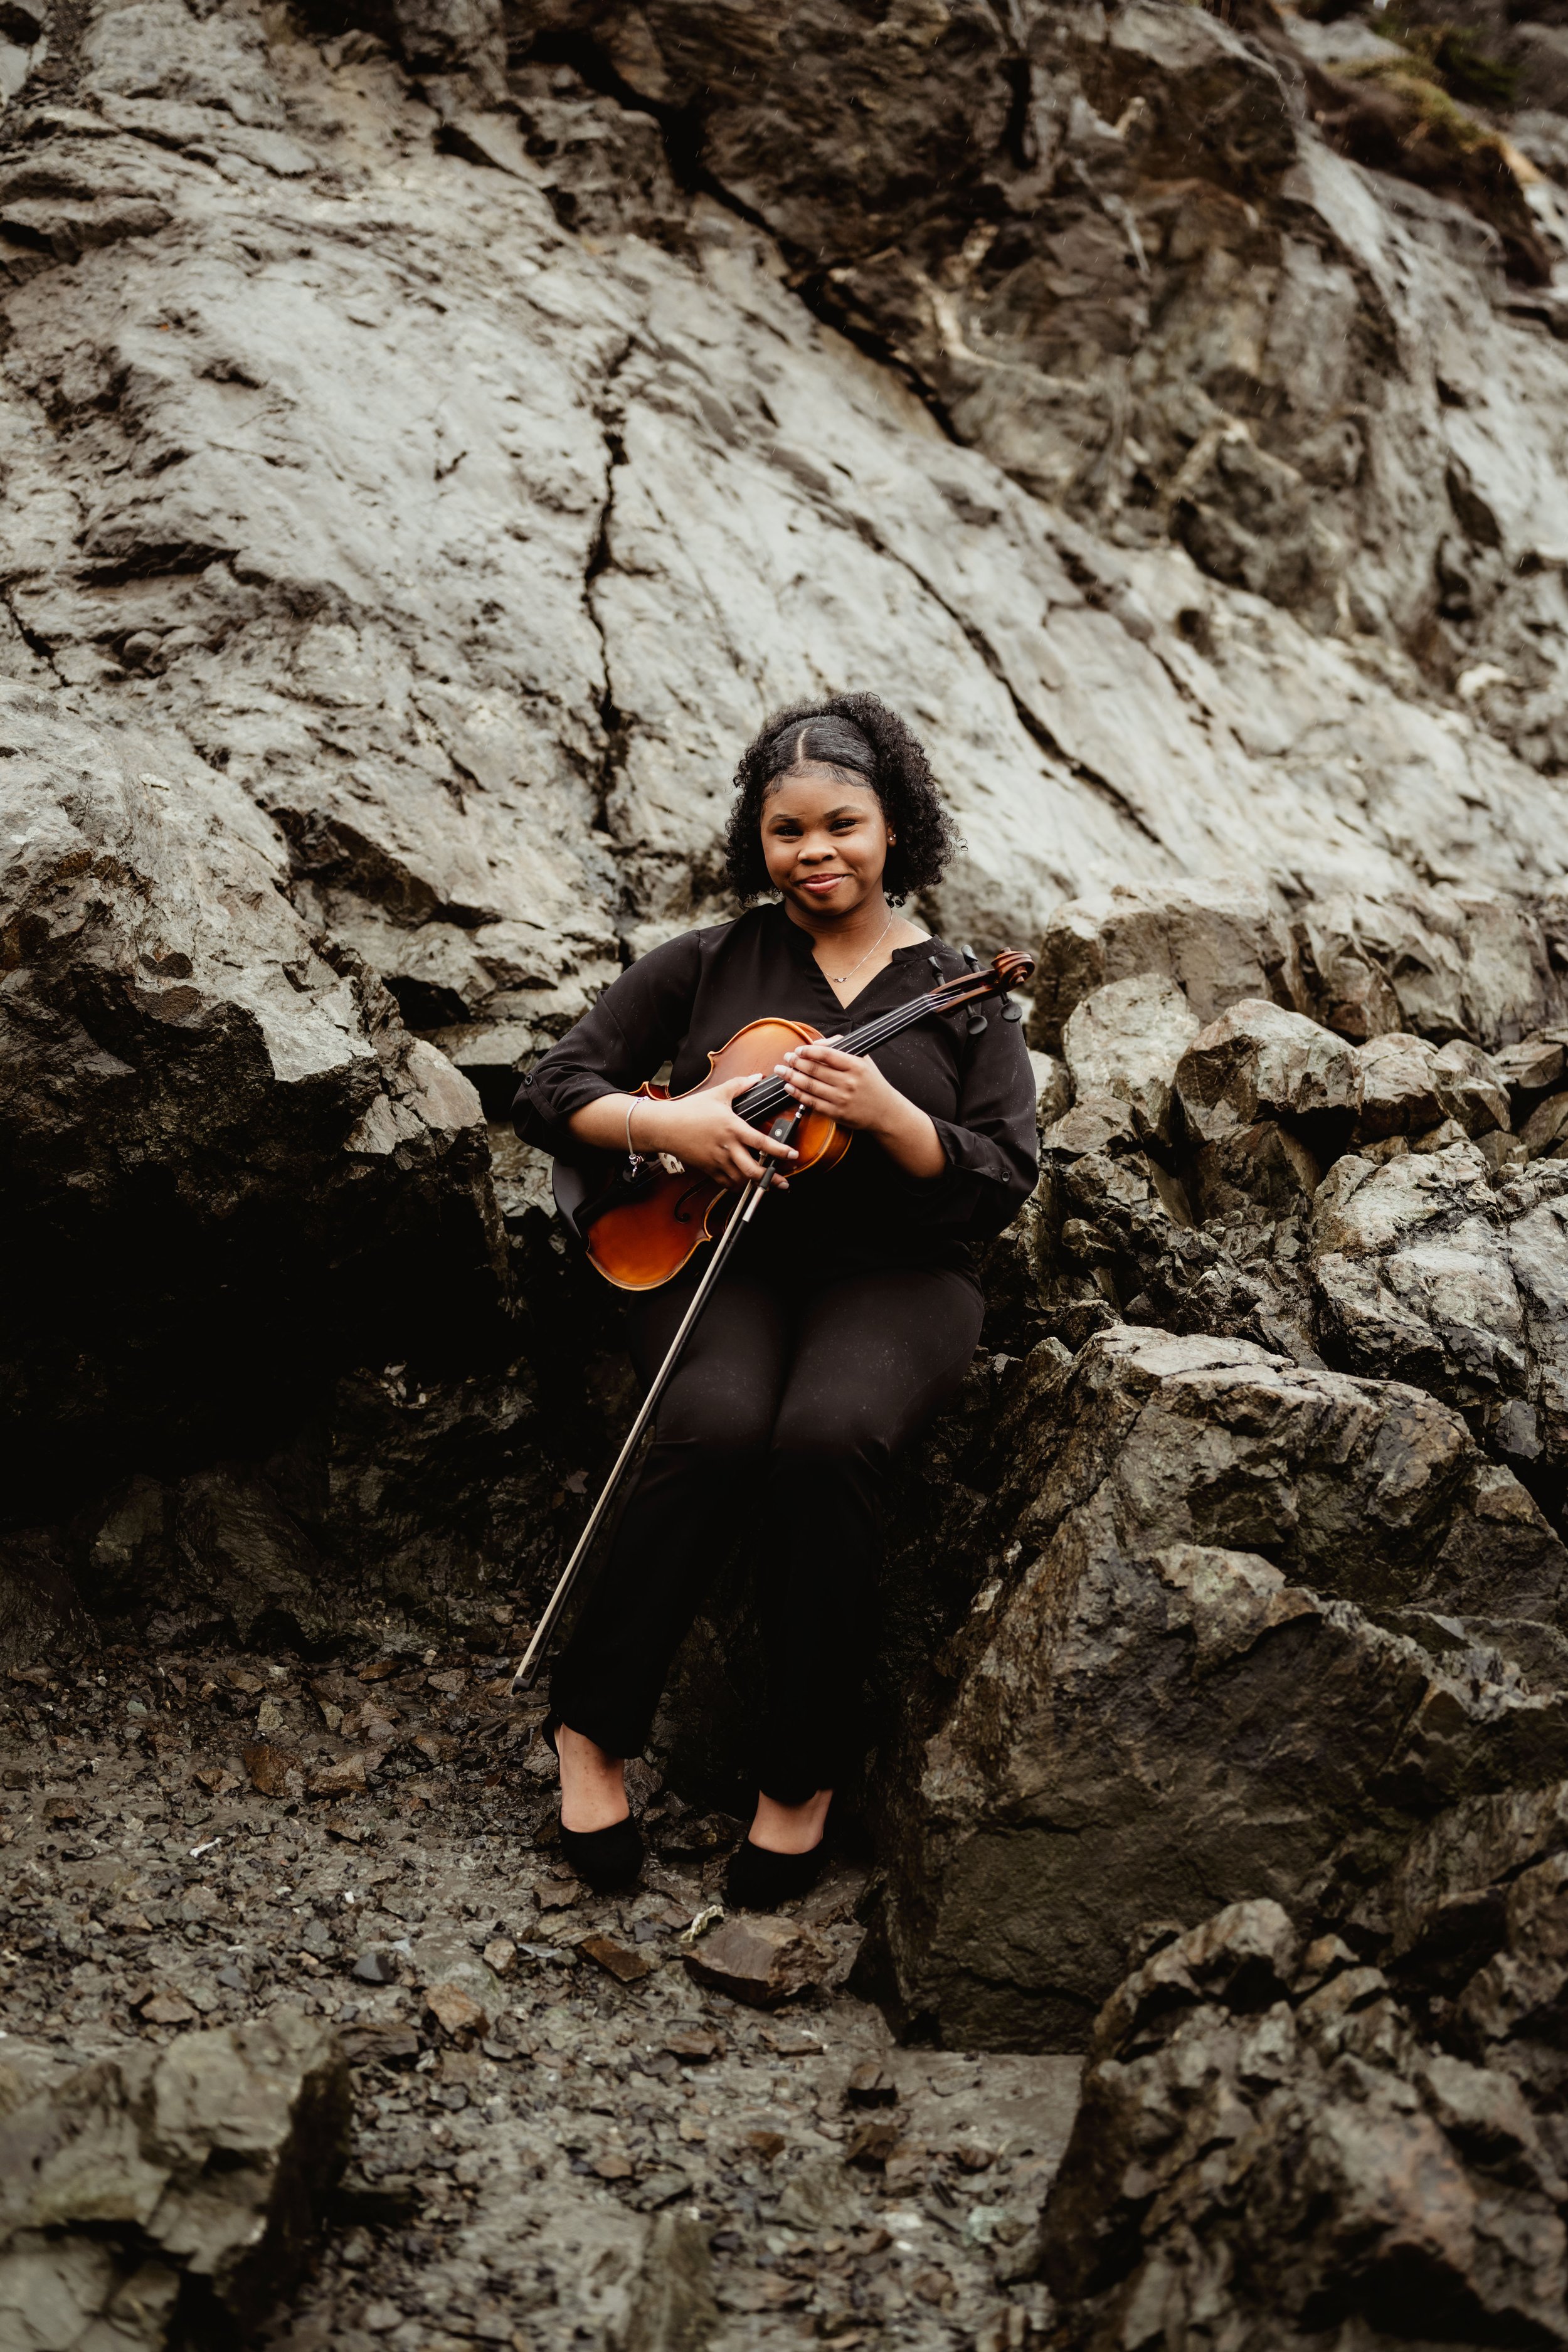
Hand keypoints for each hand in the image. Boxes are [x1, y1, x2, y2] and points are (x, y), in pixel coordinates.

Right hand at [641, 1074, 796, 1189]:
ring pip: (740, 1180)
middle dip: (771, 1179)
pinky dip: (737, 1185)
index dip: (779, 1150)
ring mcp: (717, 1161)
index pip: (761, 1142)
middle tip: (784, 1183)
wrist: (665, 1126)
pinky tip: (744, 1183)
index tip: (793, 1155)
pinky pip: (726, 1183)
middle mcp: (726, 1147)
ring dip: (754, 1184)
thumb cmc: (690, 1110)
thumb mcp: (717, 1094)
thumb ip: (739, 1085)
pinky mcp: (708, 1169)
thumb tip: (757, 1077)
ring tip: (766, 1184)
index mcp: (732, 1128)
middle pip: (752, 1170)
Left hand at [776, 1041, 945, 1178]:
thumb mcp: (863, 1059)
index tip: (798, 1049)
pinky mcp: (836, 1114)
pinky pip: (812, 1102)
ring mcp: (841, 1099)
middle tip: (786, 1058)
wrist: (885, 1111)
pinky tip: (789, 1088)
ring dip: (792, 1077)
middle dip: (796, 1063)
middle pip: (815, 1070)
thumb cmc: (871, 1082)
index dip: (809, 1051)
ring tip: (781, 1071)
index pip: (827, 1054)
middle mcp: (848, 1082)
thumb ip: (841, 1046)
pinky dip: (798, 1094)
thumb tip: (816, 1043)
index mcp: (856, 1066)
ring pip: (810, 1086)